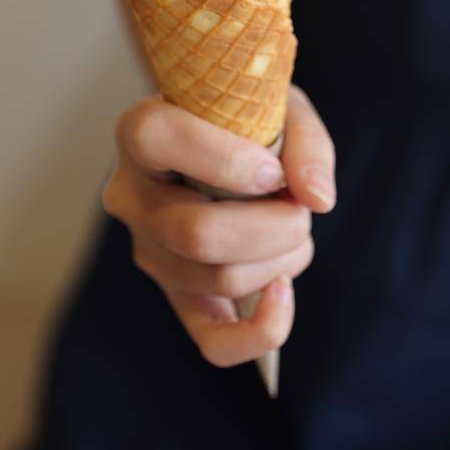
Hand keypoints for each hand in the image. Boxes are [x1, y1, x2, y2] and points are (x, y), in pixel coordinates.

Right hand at [101, 85, 335, 367]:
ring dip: (281, 259)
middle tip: (299, 206)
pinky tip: (284, 292)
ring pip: (216, 279)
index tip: (273, 170)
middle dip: (274, 226)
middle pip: (197, 233)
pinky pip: (214, 341)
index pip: (157, 139)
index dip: (225, 160)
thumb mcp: (280, 108)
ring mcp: (150, 251)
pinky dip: (262, 329)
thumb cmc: (252, 122)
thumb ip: (305, 143)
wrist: (235, 146)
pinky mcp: (178, 295)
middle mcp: (132, 197)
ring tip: (295, 228)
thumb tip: (317, 199)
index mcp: (141, 133)